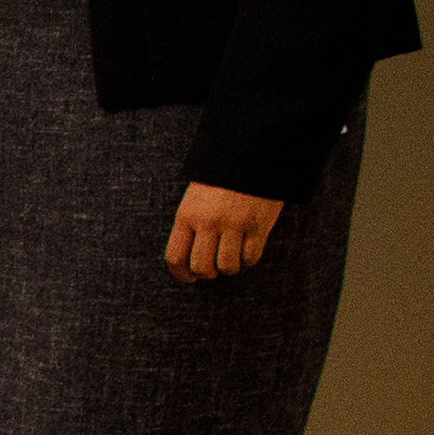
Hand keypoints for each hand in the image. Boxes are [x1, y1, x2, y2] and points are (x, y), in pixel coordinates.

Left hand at [165, 180, 283, 281]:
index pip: (175, 257)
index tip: (189, 278)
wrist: (250, 156)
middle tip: (213, 269)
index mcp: (187, 215)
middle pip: (201, 267)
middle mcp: (208, 222)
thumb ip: (190, 226)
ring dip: (230, 267)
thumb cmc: (220, 180)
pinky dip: (248, 259)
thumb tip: (188, 259)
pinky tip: (248, 249)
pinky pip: (250, 257)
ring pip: (227, 266)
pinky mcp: (258, 226)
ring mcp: (234, 225)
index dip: (181, 274)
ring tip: (233, 257)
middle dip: (207, 273)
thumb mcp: (194, 199)